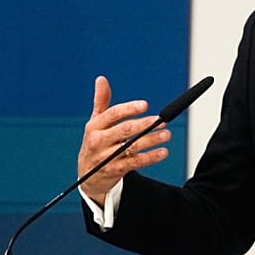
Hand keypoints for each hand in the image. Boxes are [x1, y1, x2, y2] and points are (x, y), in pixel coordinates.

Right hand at [77, 76, 171, 206]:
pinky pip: (135, 163)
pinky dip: (150, 157)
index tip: (145, 105)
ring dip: (151, 140)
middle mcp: (99, 141)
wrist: (88, 175)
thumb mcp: (95, 122)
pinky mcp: (115, 170)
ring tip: (166, 134)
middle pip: (124, 130)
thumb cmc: (96, 142)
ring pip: (132, 147)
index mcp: (94, 126)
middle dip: (144, 125)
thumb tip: (101, 79)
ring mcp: (106, 157)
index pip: (112, 114)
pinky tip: (162, 152)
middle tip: (161, 121)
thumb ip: (101, 101)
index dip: (129, 108)